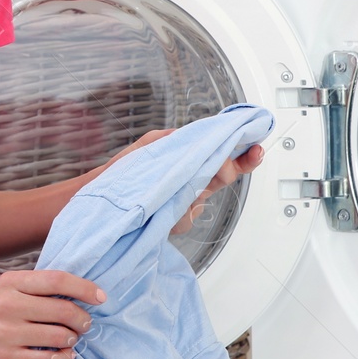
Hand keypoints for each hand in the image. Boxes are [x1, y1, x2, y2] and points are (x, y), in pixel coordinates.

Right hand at [0, 269, 105, 358]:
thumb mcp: (3, 289)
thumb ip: (34, 288)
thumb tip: (75, 293)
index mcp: (11, 282)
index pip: (58, 280)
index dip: (85, 288)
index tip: (100, 297)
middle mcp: (9, 304)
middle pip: (63, 310)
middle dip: (83, 319)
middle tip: (84, 324)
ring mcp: (7, 332)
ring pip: (59, 336)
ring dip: (73, 340)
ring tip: (70, 340)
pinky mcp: (6, 358)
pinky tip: (63, 357)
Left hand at [90, 128, 268, 235]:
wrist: (102, 200)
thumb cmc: (124, 172)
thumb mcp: (150, 145)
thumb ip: (176, 139)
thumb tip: (197, 136)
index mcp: (189, 161)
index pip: (222, 156)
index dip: (242, 154)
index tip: (255, 146)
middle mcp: (192, 183)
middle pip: (222, 176)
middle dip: (229, 168)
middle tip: (233, 161)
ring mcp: (185, 204)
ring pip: (203, 200)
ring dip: (191, 194)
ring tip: (174, 188)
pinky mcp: (176, 222)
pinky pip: (186, 219)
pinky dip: (176, 213)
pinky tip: (162, 209)